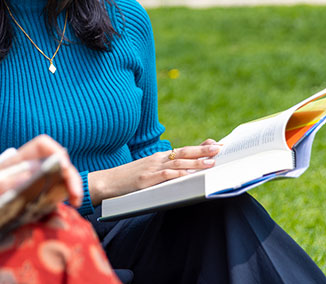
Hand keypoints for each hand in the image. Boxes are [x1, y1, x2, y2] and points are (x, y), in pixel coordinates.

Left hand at [0, 134, 82, 207]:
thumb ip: (1, 186)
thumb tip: (27, 176)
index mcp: (12, 164)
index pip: (42, 147)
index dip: (58, 154)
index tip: (65, 173)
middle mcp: (22, 173)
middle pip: (55, 166)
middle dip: (70, 178)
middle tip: (76, 200)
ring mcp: (25, 190)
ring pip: (54, 185)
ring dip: (65, 193)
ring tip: (70, 209)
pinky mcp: (26, 207)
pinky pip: (47, 203)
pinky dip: (56, 209)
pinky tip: (55, 219)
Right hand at [88, 139, 221, 205]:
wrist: (106, 182)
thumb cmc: (128, 179)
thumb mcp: (148, 171)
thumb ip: (166, 170)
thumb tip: (185, 171)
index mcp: (158, 158)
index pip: (183, 150)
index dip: (200, 147)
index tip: (216, 144)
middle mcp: (156, 160)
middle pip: (183, 153)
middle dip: (202, 150)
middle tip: (219, 148)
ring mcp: (151, 169)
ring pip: (177, 163)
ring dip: (195, 162)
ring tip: (211, 162)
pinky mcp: (145, 180)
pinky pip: (164, 175)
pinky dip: (177, 174)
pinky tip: (188, 174)